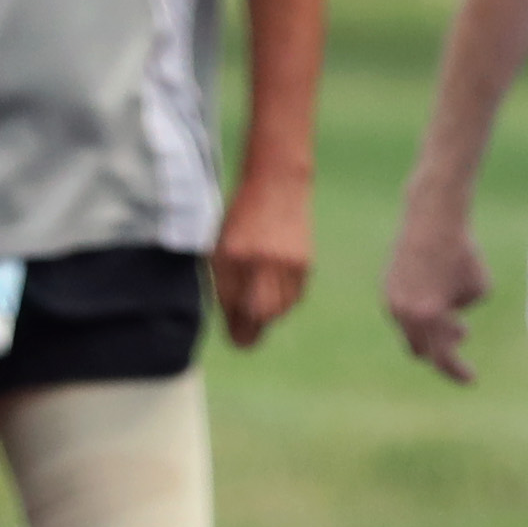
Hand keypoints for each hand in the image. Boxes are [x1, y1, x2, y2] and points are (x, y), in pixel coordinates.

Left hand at [216, 170, 314, 349]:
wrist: (277, 185)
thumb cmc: (242, 218)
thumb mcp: (222, 246)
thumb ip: (224, 283)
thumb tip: (235, 322)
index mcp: (234, 256)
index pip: (235, 306)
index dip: (238, 330)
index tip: (238, 341)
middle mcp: (262, 261)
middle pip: (262, 314)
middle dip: (254, 326)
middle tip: (245, 328)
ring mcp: (287, 263)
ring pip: (280, 308)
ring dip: (268, 313)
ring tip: (258, 298)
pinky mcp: (305, 264)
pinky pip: (294, 296)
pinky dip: (283, 300)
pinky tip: (274, 285)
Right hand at [381, 207, 486, 381]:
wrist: (432, 218)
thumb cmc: (462, 253)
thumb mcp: (478, 290)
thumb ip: (459, 314)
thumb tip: (448, 320)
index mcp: (429, 316)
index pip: (442, 358)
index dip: (456, 371)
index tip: (471, 379)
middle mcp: (405, 312)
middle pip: (421, 350)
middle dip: (441, 349)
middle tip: (462, 335)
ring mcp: (391, 300)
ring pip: (410, 329)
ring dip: (429, 327)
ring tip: (450, 313)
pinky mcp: (386, 286)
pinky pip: (402, 310)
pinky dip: (418, 310)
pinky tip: (433, 294)